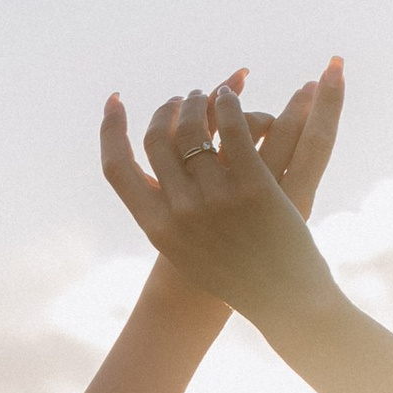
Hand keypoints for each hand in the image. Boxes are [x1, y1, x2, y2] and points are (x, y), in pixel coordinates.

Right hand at [101, 61, 345, 333]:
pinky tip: (234, 94)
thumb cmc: (232, 274)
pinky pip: (235, 128)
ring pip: (194, 128)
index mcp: (157, 227)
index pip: (117, 168)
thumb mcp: (185, 251)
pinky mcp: (254, 185)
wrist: (281, 298)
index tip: (114, 102)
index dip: (111, 130)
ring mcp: (216, 198)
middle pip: (158, 139)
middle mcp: (181, 212)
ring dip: (200, 101)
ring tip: (210, 94)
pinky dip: (230, 104)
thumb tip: (151, 176)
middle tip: (183, 99)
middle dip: (167, 110)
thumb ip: (164, 215)